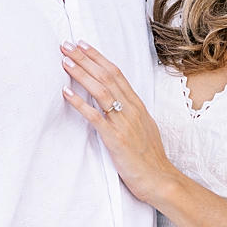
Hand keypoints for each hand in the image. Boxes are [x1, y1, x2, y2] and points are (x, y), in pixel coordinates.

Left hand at [60, 41, 179, 209]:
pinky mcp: (116, 139)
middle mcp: (131, 110)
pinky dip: (79, 103)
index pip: (116, 74)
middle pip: (107, 77)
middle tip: (67, 45)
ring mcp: (124, 124)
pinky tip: (65, 93)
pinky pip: (95, 117)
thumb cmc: (150, 158)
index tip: (82, 45)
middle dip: (85, 59)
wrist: (161, 181)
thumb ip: (129, 113)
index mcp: (137, 106)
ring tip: (64, 61)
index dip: (98, 58)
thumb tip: (116, 102)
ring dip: (81, 74)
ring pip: (101, 92)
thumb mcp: (143, 128)